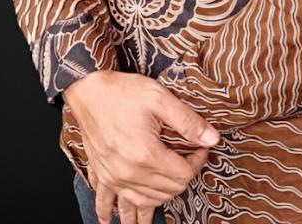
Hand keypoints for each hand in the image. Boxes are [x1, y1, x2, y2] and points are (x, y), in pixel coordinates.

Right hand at [63, 70, 222, 223]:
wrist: (89, 90)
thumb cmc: (122, 92)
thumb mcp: (159, 98)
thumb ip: (188, 121)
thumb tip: (212, 138)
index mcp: (146, 155)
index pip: (183, 175)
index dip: (198, 161)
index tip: (199, 147)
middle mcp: (129, 173)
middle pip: (167, 191)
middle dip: (183, 176)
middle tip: (187, 157)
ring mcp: (113, 177)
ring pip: (143, 203)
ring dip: (159, 199)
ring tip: (169, 194)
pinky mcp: (101, 174)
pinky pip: (107, 203)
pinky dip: (114, 213)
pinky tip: (115, 219)